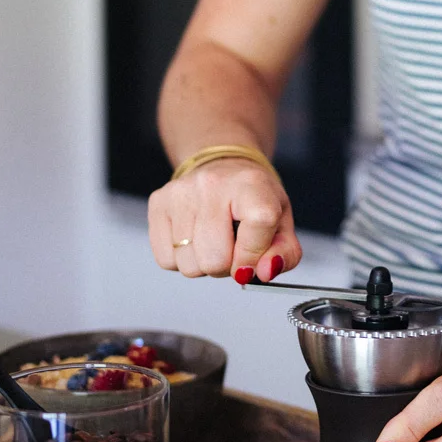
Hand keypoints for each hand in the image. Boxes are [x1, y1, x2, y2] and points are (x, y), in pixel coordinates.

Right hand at [147, 157, 301, 284]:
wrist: (222, 168)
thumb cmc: (252, 198)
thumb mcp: (281, 221)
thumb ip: (284, 253)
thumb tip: (262, 273)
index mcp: (251, 184)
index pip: (258, 224)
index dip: (255, 256)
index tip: (253, 262)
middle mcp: (212, 184)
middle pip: (215, 259)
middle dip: (227, 266)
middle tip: (232, 247)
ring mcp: (180, 193)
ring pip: (189, 265)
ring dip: (203, 264)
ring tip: (213, 241)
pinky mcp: (158, 203)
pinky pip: (166, 260)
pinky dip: (182, 259)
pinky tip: (193, 239)